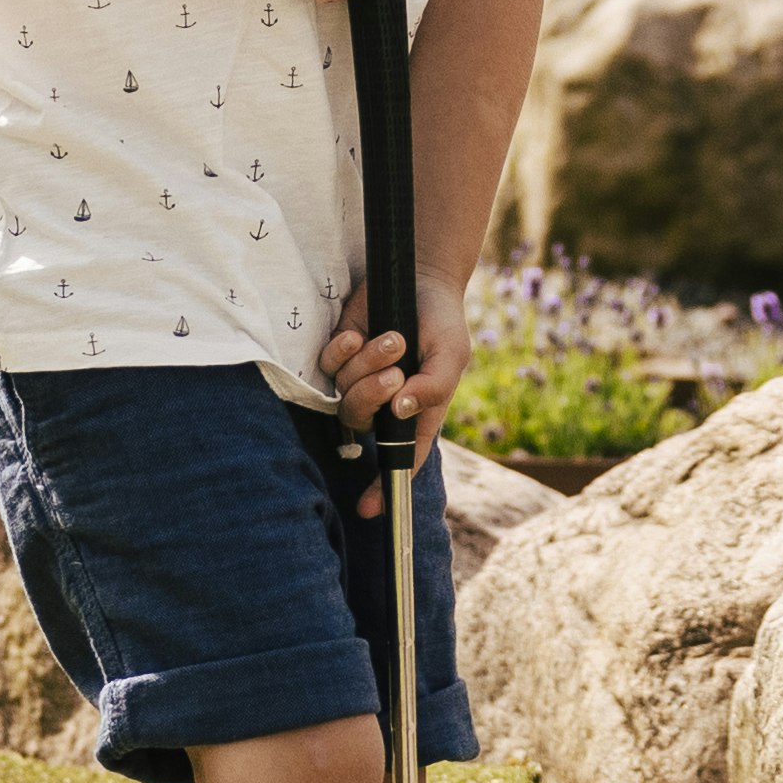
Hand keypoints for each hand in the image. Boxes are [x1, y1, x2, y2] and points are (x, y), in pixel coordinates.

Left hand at [317, 273, 469, 495]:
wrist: (420, 275)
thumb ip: (435, 385)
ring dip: (365, 366)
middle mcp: (384, 402)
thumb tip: (402, 409)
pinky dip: (343, 350)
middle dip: (373, 394)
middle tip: (396, 367)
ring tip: (390, 338)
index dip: (384, 487)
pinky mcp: (341, 353)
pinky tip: (359, 334)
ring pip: (345, 393)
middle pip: (361, 423)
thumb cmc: (442, 321)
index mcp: (416, 413)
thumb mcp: (452, 353)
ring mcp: (360, 378)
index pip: (399, 459)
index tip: (370, 508)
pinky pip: (329, 366)